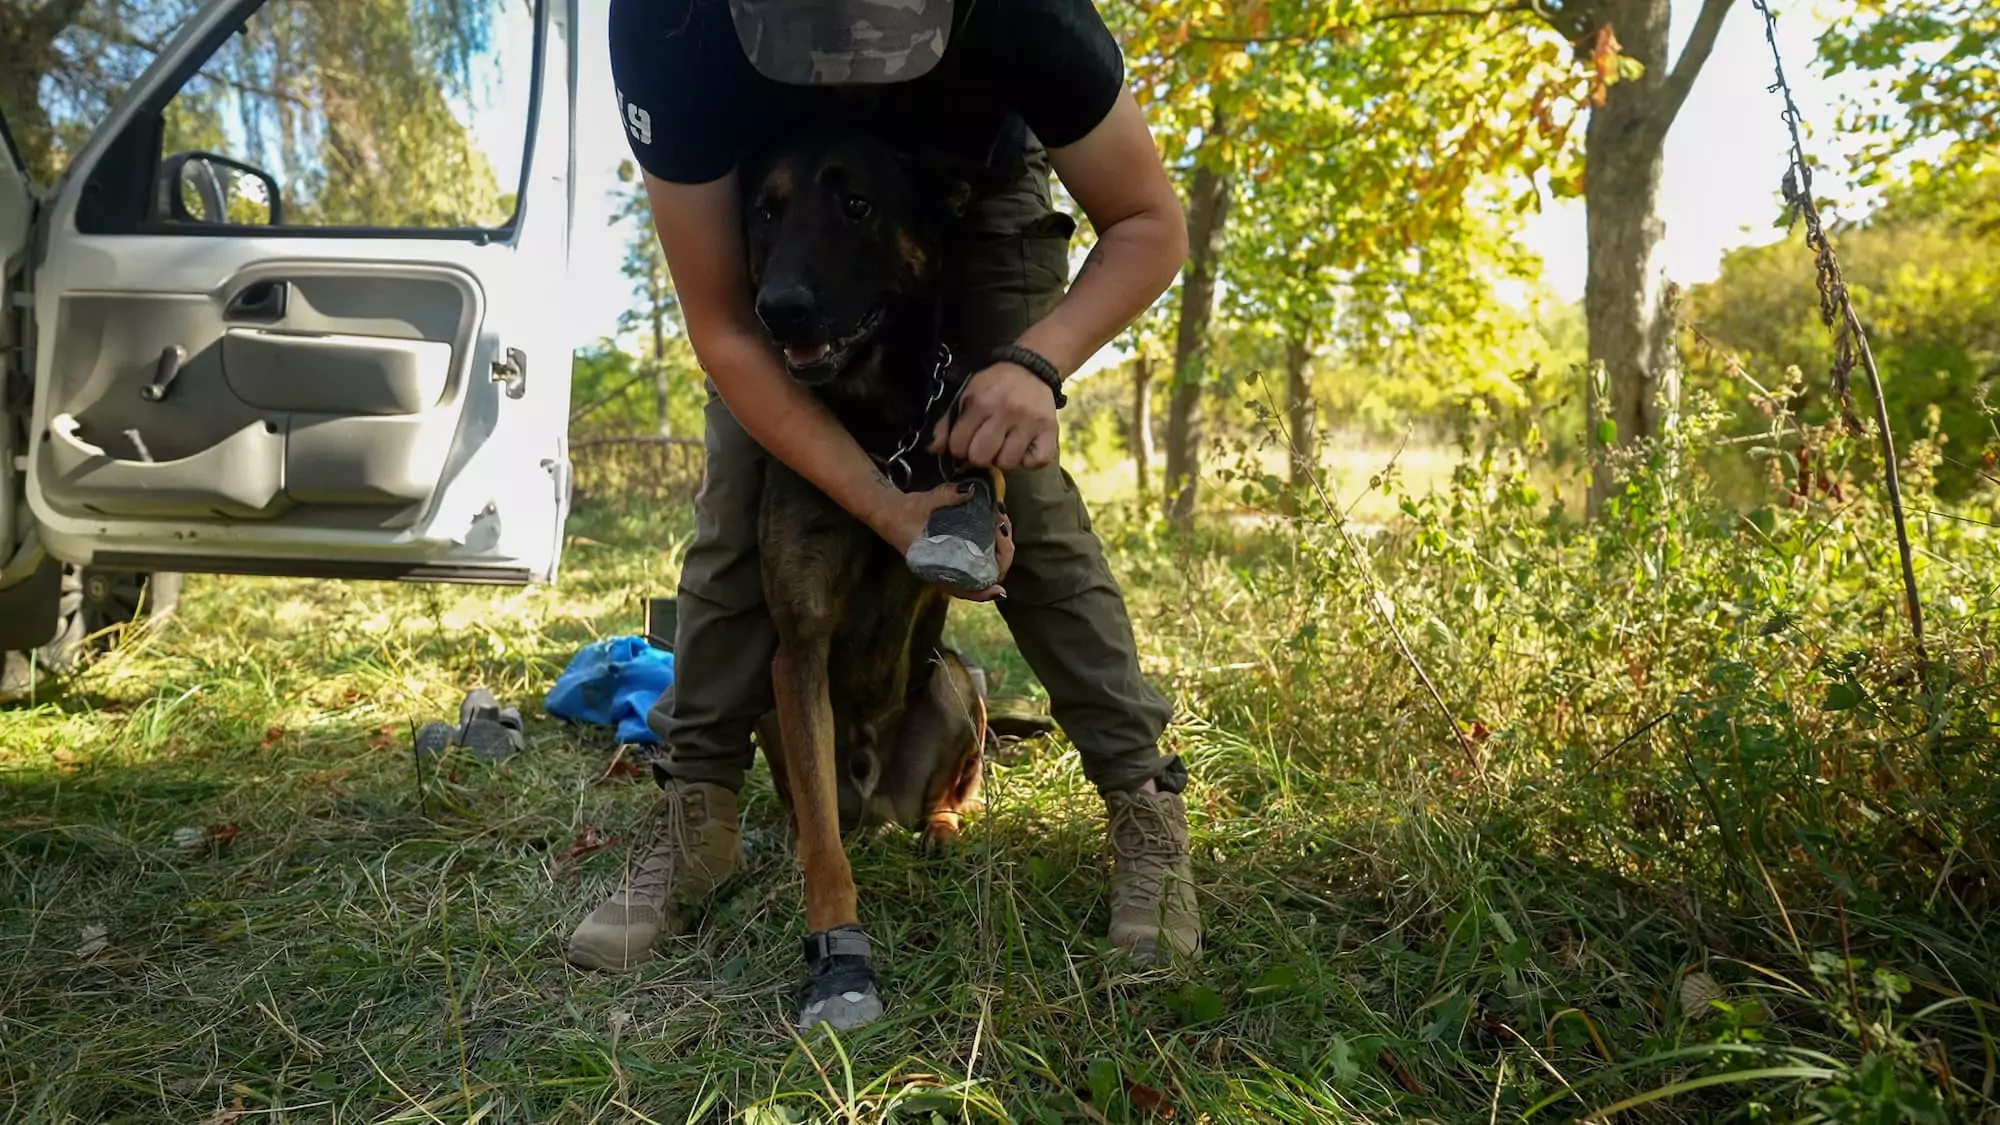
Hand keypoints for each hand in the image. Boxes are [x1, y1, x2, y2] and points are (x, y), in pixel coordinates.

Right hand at [867, 482, 1014, 602]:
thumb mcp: (924, 503)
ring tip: (1000, 518)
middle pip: (985, 575)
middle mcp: (948, 570)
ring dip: (999, 545)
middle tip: (1002, 522)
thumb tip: (971, 489)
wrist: (890, 511)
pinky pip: (981, 555)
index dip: (984, 592)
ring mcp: (955, 561)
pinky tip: (998, 526)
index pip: (966, 590)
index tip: (1000, 588)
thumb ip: (947, 496)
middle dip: (1002, 551)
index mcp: (937, 568)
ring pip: (986, 564)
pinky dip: (993, 543)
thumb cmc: (904, 513)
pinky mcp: (957, 550)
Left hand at [929, 362, 1058, 470]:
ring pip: (1007, 463)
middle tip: (986, 446)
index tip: (967, 442)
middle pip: (981, 457)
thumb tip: (933, 449)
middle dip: (979, 457)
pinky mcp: (1050, 431)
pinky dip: (1028, 462)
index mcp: (981, 402)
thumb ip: (948, 423)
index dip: (959, 449)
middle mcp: (1006, 411)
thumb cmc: (995, 386)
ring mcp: (1029, 422)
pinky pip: (1035, 463)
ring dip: (1003, 459)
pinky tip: (1023, 449)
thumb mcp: (967, 396)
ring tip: (1005, 445)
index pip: (958, 445)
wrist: (1031, 370)